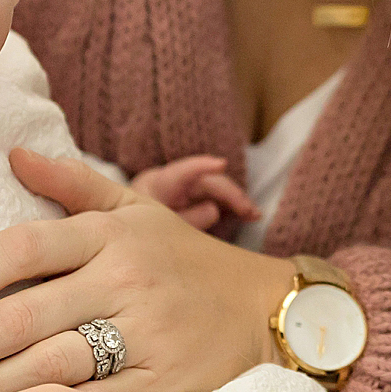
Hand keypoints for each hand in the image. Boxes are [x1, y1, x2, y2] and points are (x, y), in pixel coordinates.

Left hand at [0, 151, 297, 391]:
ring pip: (48, 365)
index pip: (20, 247)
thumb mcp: (138, 210)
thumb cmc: (186, 262)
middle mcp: (127, 279)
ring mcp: (147, 334)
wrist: (269, 312)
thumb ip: (73, 184)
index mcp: (112, 233)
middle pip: (21, 314)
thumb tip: (11, 154)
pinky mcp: (163, 385)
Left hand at [128, 154, 260, 230]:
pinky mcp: (198, 195)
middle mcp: (178, 179)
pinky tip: (248, 215)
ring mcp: (189, 185)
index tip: (221, 164)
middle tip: (250, 211)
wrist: (136, 220)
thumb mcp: (160, 228)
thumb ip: (187, 220)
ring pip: (218, 188)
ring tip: (254, 215)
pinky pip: (219, 197)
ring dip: (237, 200)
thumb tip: (214, 209)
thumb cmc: (145, 222)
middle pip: (209, 181)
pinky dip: (233, 205)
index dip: (201, 166)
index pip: (181, 172)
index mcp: (160, 184)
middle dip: (232, 194)